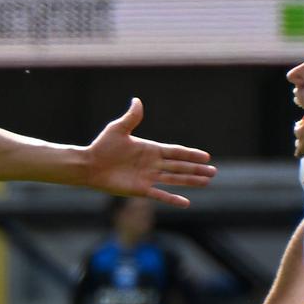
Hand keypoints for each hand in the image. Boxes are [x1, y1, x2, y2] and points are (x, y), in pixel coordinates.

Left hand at [83, 98, 215, 207]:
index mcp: (150, 149)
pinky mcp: (140, 189)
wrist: (89, 165)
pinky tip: (186, 202)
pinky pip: (160, 195)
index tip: (206, 156)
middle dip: (196, 169)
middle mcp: (152, 164)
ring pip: (174, 180)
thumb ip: (131, 117)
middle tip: (214, 171)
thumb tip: (137, 100)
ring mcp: (147, 177)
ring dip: (190, 181)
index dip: (190, 154)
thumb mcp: (118, 129)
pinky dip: (172, 199)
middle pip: (179, 167)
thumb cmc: (102, 146)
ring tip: (206, 182)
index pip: (175, 152)